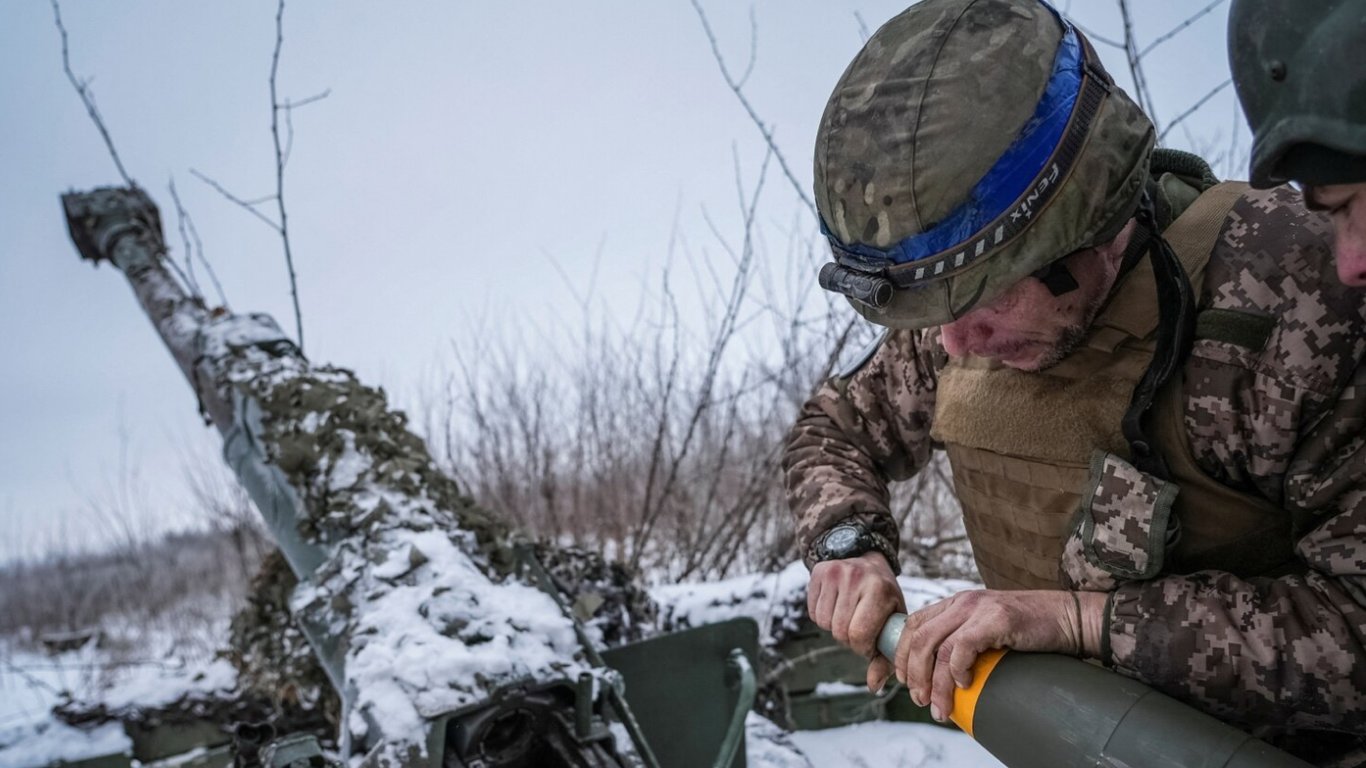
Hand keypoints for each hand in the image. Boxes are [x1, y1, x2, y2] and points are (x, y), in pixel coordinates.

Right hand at [807, 551, 905, 692]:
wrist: (866, 558)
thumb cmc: (883, 597)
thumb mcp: (892, 621)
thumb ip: (886, 656)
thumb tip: (873, 686)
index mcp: (879, 590)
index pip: (859, 634)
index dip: (862, 647)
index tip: (869, 643)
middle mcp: (855, 577)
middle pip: (839, 631)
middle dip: (848, 639)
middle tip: (858, 630)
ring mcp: (834, 573)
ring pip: (824, 623)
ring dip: (835, 628)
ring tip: (848, 616)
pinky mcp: (818, 572)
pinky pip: (813, 613)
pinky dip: (823, 617)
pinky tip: (836, 606)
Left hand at [890, 589, 1104, 722]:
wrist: (1068, 617)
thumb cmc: (1031, 630)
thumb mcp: (989, 630)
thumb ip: (967, 642)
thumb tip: (946, 679)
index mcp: (956, 603)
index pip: (915, 624)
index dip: (902, 654)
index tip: (904, 680)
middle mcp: (962, 602)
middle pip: (919, 638)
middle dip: (913, 673)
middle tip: (919, 699)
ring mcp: (978, 609)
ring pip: (937, 647)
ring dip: (934, 683)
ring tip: (938, 706)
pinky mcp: (996, 619)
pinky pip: (963, 646)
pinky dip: (957, 669)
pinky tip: (963, 684)